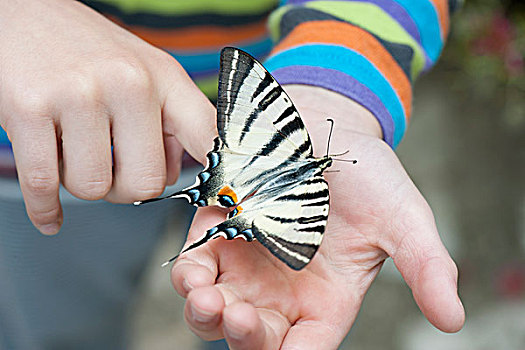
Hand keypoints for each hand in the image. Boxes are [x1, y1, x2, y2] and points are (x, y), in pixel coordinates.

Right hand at [0, 0, 215, 233]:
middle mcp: (128, 83)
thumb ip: (171, 123)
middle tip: (111, 166)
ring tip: (75, 151)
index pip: (209, 135)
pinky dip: (46, 209)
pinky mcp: (29, 108)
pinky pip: (44, 186)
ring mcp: (79, 94)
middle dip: (126, 188)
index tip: (224, 197)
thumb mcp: (145, 73)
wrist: (21, 13)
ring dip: (82, 184)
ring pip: (94, 188)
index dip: (222, 173)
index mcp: (163, 77)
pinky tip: (51, 211)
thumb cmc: (88, 51)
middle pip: (145, 184)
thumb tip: (178, 172)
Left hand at [171, 86, 464, 348]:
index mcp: (328, 299)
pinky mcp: (220, 231)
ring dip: (206, 313)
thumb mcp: (404, 219)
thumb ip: (426, 267)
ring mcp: (248, 263)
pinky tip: (194, 267)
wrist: (332, 128)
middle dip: (242, 335)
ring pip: (217, 309)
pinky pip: (196, 262)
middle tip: (237, 319)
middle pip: (255, 336)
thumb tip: (453, 319)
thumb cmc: (371, 177)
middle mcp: (283, 290)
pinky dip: (190, 270)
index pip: (307, 347)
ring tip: (206, 298)